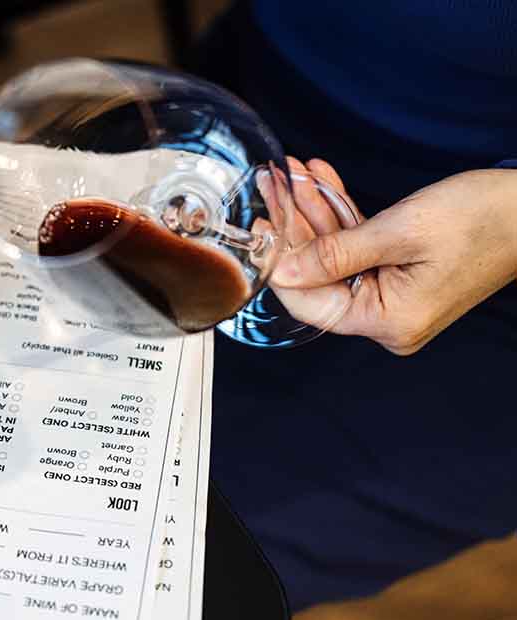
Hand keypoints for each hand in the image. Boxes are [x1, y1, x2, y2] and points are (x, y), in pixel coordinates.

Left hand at [271, 159, 516, 354]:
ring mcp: (393, 297)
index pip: (310, 303)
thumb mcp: (399, 232)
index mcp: (387, 321)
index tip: (259, 226)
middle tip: (274, 186)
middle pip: (320, 275)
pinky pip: (360, 247)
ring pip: (336, 255)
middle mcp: (387, 319)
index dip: (280, 264)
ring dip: (316, 212)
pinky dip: (343, 215)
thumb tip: (284, 271)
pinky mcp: (400, 275)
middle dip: (297, 226)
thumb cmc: (483, 219)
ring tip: (294, 174)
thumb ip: (335, 254)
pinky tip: (322, 180)